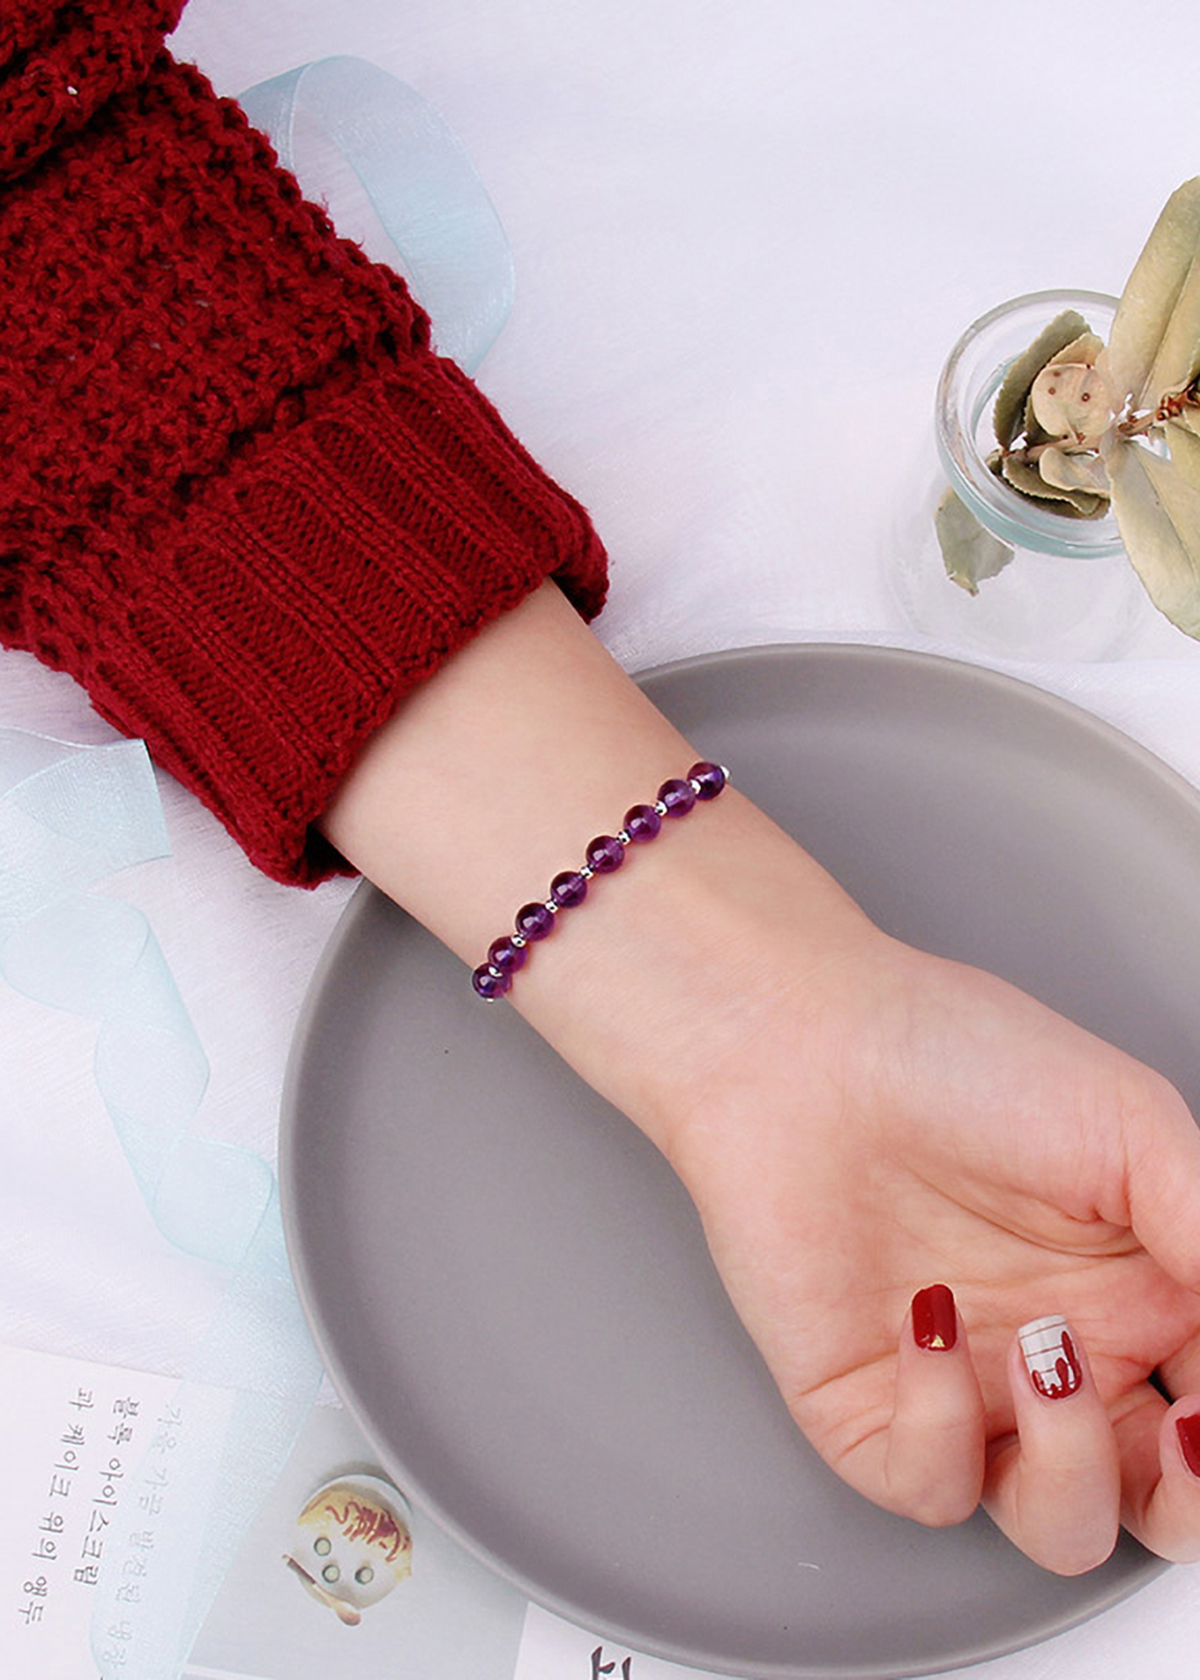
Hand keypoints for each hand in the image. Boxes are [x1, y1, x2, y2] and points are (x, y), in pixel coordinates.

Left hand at [664, 908, 1199, 1574]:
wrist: (796, 1042)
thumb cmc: (948, 1054)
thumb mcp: (1128, 1122)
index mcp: (1138, 1292)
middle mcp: (1059, 1351)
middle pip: (1156, 1502)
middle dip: (1193, 1502)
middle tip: (1187, 1435)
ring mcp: (964, 1388)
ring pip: (1056, 1522)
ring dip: (1073, 1464)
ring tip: (1045, 1350)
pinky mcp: (866, 1407)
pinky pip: (928, 1484)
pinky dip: (941, 1424)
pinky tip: (927, 1318)